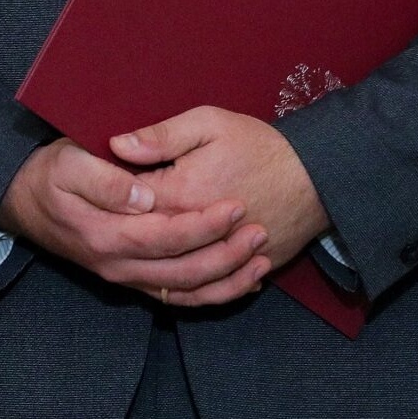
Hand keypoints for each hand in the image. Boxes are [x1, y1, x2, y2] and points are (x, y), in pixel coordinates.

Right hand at [0, 137, 270, 305]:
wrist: (22, 202)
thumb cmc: (49, 176)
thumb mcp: (68, 162)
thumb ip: (106, 180)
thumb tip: (144, 197)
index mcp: (106, 235)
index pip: (166, 236)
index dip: (204, 225)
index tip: (236, 206)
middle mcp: (118, 266)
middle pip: (183, 271)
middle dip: (226, 254)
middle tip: (259, 231)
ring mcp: (125, 277)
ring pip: (185, 291)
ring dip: (227, 280)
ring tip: (262, 260)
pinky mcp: (131, 279)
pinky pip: (177, 297)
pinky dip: (212, 295)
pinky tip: (241, 282)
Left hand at [113, 107, 329, 272]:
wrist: (317, 175)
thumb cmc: (260, 145)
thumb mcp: (208, 124)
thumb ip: (160, 136)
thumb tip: (115, 145)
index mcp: (179, 195)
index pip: (126, 205)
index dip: (110, 196)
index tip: (100, 184)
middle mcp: (195, 237)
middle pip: (144, 246)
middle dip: (125, 232)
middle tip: (110, 217)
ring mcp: (218, 261)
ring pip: (173, 280)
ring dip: (149, 267)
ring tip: (140, 250)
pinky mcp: (238, 275)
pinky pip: (207, 295)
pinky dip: (188, 292)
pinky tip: (176, 279)